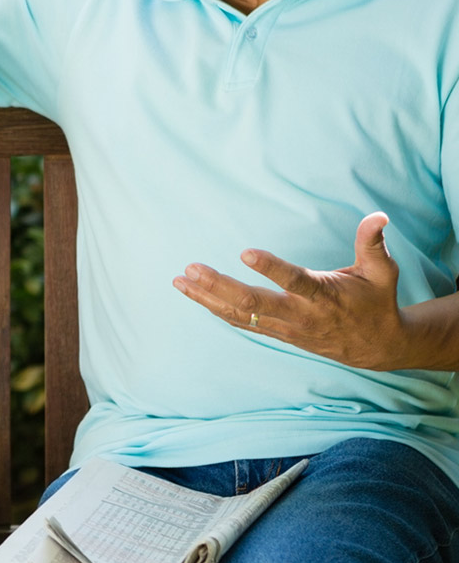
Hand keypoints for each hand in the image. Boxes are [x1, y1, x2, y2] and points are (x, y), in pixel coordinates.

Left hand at [172, 212, 414, 369]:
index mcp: (324, 295)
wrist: (376, 347)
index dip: (270, 268)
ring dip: (207, 298)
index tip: (245, 251)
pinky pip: (240, 322)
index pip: (294, 281)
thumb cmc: (376, 301)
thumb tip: (378, 215)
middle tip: (192, 268)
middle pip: (253, 303)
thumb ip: (373, 243)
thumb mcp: (382, 271)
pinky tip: (192, 294)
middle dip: (219, 285)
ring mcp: (285, 327)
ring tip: (179, 280)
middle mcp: (300, 314)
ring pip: (239, 315)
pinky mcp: (276, 333)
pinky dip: (214, 308)